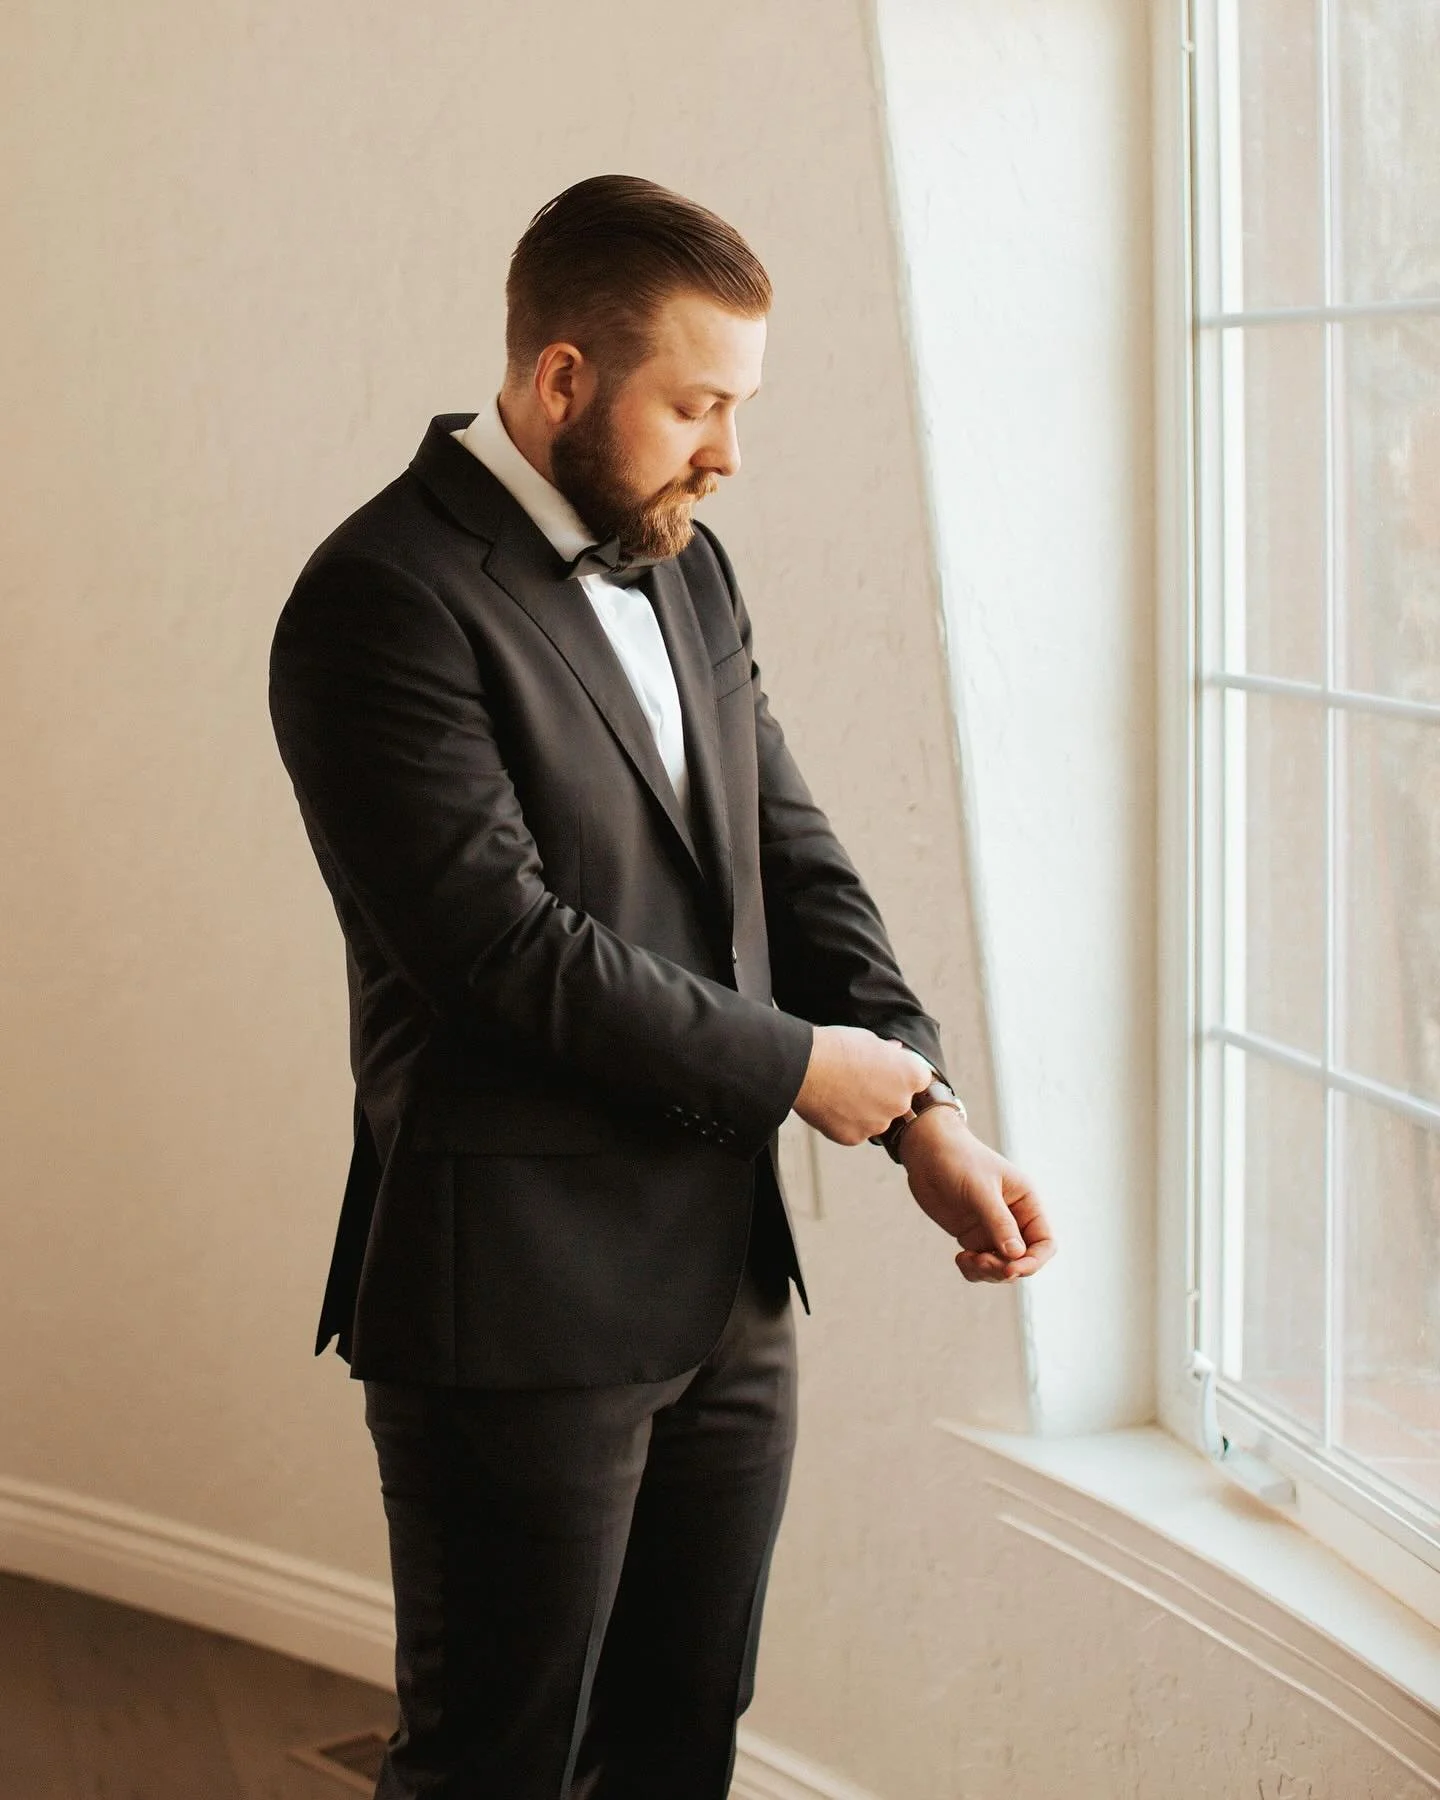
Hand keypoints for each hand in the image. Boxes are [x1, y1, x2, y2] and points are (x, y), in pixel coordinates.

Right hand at [792, 1026, 931, 1145]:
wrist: (804, 1067)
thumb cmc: (836, 1048)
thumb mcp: (869, 1040)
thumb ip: (887, 1053)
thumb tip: (895, 1053)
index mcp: (911, 1076)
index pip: (918, 1079)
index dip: (900, 1073)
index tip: (885, 1069)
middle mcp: (900, 1103)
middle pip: (897, 1102)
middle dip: (883, 1093)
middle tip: (858, 1080)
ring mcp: (878, 1124)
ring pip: (876, 1118)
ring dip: (864, 1109)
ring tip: (840, 1091)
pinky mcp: (855, 1137)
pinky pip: (856, 1130)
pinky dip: (846, 1121)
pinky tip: (831, 1105)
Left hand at [897, 1107, 1054, 1281]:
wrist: (926, 1151)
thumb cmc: (958, 1159)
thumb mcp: (980, 1189)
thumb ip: (998, 1222)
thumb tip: (1016, 1256)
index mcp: (1026, 1202)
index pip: (1045, 1242)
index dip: (1033, 1261)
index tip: (1011, 1269)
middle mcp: (1014, 1218)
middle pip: (1024, 1260)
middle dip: (1005, 1269)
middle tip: (981, 1263)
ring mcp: (993, 1228)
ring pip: (1002, 1266)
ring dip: (988, 1272)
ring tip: (967, 1260)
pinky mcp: (972, 1235)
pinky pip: (981, 1264)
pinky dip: (973, 1270)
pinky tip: (960, 1259)